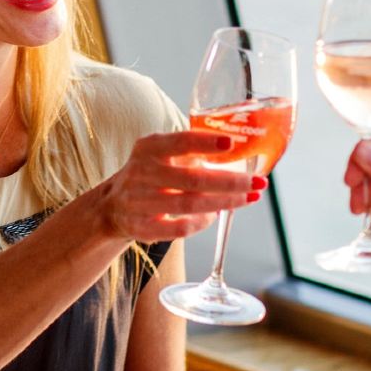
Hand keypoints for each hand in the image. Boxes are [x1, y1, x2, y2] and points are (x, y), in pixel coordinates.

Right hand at [94, 131, 262, 243]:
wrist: (111, 206)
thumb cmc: (149, 175)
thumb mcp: (160, 153)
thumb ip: (190, 150)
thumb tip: (238, 149)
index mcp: (148, 148)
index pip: (179, 142)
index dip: (205, 143)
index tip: (231, 143)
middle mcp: (142, 173)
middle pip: (192, 179)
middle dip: (230, 182)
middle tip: (258, 182)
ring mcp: (140, 202)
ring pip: (190, 205)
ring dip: (224, 202)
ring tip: (248, 198)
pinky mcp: (142, 228)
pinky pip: (179, 228)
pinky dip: (202, 222)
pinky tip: (216, 215)